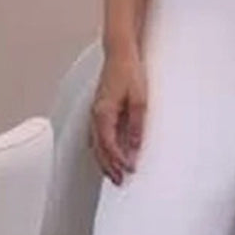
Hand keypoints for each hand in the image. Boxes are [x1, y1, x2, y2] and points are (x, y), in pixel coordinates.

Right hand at [89, 48, 146, 184]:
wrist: (120, 54)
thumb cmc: (128, 72)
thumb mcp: (139, 100)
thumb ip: (136, 125)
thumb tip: (135, 145)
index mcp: (103, 114)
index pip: (109, 145)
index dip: (119, 160)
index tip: (130, 170)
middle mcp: (96, 115)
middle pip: (99, 149)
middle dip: (109, 167)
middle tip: (119, 181)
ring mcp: (95, 113)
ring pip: (95, 144)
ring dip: (104, 160)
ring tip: (113, 174)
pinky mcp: (98, 110)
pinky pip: (96, 135)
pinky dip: (101, 149)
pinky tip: (106, 154)